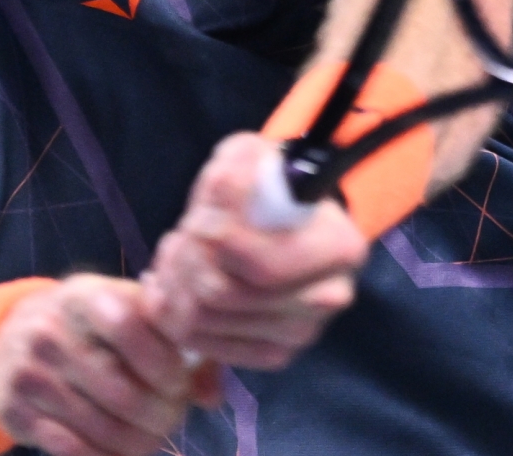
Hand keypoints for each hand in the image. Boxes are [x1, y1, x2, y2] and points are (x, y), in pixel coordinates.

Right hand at [0, 274, 210, 455]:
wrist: (9, 338)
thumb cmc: (88, 325)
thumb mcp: (125, 311)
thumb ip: (175, 341)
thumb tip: (210, 395)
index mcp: (83, 296)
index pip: (129, 326)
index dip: (164, 362)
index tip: (178, 381)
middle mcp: (50, 331)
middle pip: (123, 392)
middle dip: (161, 415)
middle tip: (172, 418)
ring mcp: (30, 374)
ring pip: (102, 427)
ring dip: (139, 442)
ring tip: (152, 437)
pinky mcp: (17, 412)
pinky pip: (73, 449)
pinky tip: (119, 449)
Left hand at [143, 132, 369, 369]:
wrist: (289, 224)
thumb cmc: (270, 188)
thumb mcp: (253, 158)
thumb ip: (235, 169)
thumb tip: (218, 192)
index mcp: (339, 249)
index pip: (263, 266)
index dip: (216, 241)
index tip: (200, 217)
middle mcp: (327, 299)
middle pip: (224, 295)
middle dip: (187, 259)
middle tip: (182, 235)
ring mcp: (301, 334)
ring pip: (204, 320)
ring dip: (174, 282)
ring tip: (175, 254)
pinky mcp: (273, 354)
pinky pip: (200, 343)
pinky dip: (172, 312)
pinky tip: (174, 283)